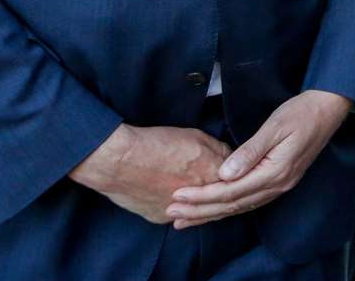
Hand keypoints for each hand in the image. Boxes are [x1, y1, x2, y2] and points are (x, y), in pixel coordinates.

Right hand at [69, 123, 231, 223]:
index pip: (235, 178)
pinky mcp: (162, 217)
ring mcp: (181, 209)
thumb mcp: (196, 136)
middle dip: (220, 189)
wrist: (119, 160)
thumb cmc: (157, 144)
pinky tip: (177, 197)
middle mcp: (200, 195)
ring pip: (198, 209)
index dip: (234, 173)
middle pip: (218, 196)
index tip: (233, 170)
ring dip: (201, 202)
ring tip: (197, 190)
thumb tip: (228, 157)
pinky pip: (177, 214)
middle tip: (215, 181)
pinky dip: (179, 206)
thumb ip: (217, 149)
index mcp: (212, 173)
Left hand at [167, 90, 351, 227]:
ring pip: (240, 207)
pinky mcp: (280, 180)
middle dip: (201, 210)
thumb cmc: (301, 112)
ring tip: (186, 218)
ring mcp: (281, 185)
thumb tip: (224, 175)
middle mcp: (278, 184)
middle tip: (173, 213)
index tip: (177, 194)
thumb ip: (249, 152)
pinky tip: (215, 209)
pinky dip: (228, 207)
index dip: (203, 195)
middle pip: (233, 205)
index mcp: (276, 172)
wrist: (329, 108)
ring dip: (212, 213)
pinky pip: (249, 201)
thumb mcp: (274, 127)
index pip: (232, 191)